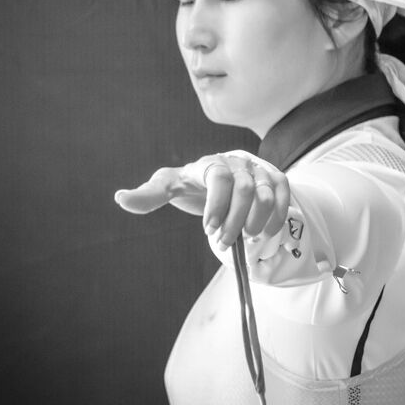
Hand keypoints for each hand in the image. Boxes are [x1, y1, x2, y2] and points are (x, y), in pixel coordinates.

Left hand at [114, 151, 289, 249]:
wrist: (224, 173)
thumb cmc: (194, 183)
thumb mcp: (170, 186)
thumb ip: (149, 195)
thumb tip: (120, 199)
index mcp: (210, 163)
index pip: (219, 177)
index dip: (216, 206)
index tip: (208, 230)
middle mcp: (238, 162)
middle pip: (244, 189)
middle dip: (235, 221)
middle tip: (225, 243)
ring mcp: (259, 169)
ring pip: (267, 193)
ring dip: (257, 222)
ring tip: (246, 239)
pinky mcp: (276, 178)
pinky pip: (284, 194)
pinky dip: (277, 216)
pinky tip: (264, 232)